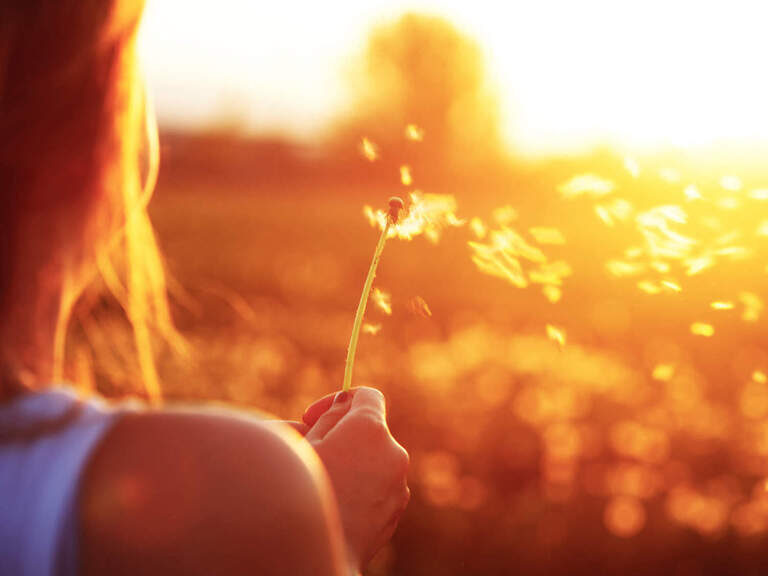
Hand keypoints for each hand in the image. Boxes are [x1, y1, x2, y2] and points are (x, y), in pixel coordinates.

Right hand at [304, 387, 409, 569]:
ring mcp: (398, 484)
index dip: (337, 401)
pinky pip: (378, 486)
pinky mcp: (396, 510)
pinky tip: (334, 503)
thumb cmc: (303, 494)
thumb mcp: (305, 445)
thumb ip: (328, 417)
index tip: (313, 417)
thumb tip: (344, 405)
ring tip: (322, 481)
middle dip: (343, 435)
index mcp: (370, 428)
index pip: (366, 396)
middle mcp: (393, 452)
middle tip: (313, 451)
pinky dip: (361, 486)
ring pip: (374, 459)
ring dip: (353, 461)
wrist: (315, 554)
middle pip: (371, 429)